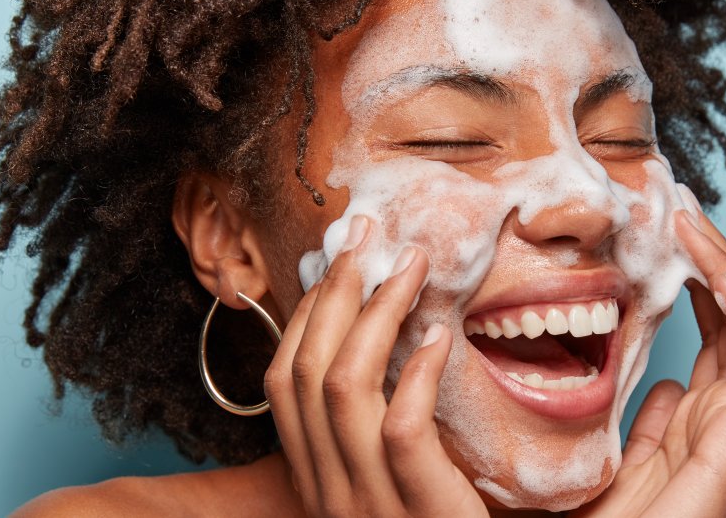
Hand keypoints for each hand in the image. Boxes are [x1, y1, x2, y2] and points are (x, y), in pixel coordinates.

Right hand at [264, 216, 488, 517]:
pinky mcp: (418, 512)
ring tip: (412, 268)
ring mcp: (366, 503)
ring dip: (374, 315)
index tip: (340, 258)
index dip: (307, 312)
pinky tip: (441, 338)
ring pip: (343, 387)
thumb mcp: (389, 487)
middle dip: (333, 293)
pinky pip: (400, 428)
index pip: (285, 380)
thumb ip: (377, 435)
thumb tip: (397, 355)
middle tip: (368, 235)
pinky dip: (417, 375)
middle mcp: (327, 488)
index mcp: (316, 477)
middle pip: (305, 370)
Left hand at [570, 210, 725, 516]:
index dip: (701, 286)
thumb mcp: (618, 460)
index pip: (715, 337)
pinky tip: (715, 277)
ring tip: (692, 224)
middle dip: (717, 264)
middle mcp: (725, 416)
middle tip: (683, 211)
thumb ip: (646, 421)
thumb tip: (661, 378)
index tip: (669, 241)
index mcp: (698, 419)